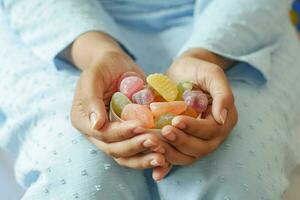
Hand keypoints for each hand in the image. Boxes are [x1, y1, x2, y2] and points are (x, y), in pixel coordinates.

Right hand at [69, 32, 168, 171]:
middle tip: (155, 142)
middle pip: (115, 149)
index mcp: (84, 121)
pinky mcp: (129, 134)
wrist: (115, 64)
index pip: (102, 134)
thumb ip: (91, 98)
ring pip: (126, 156)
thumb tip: (96, 125)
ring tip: (163, 156)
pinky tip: (165, 158)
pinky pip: (137, 150)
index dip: (121, 133)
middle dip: (135, 147)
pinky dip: (149, 155)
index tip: (140, 126)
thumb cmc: (102, 67)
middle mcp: (98, 132)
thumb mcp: (93, 77)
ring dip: (143, 158)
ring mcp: (114, 135)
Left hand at [160, 49, 237, 162]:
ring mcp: (195, 140)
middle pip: (199, 149)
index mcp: (222, 120)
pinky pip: (176, 157)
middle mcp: (211, 135)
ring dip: (171, 154)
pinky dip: (166, 166)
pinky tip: (156, 173)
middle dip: (181, 142)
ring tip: (153, 143)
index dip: (194, 128)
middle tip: (163, 131)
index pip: (211, 131)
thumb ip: (223, 94)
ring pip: (187, 156)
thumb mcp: (213, 74)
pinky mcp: (181, 141)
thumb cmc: (198, 69)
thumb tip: (223, 118)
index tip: (175, 120)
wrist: (183, 70)